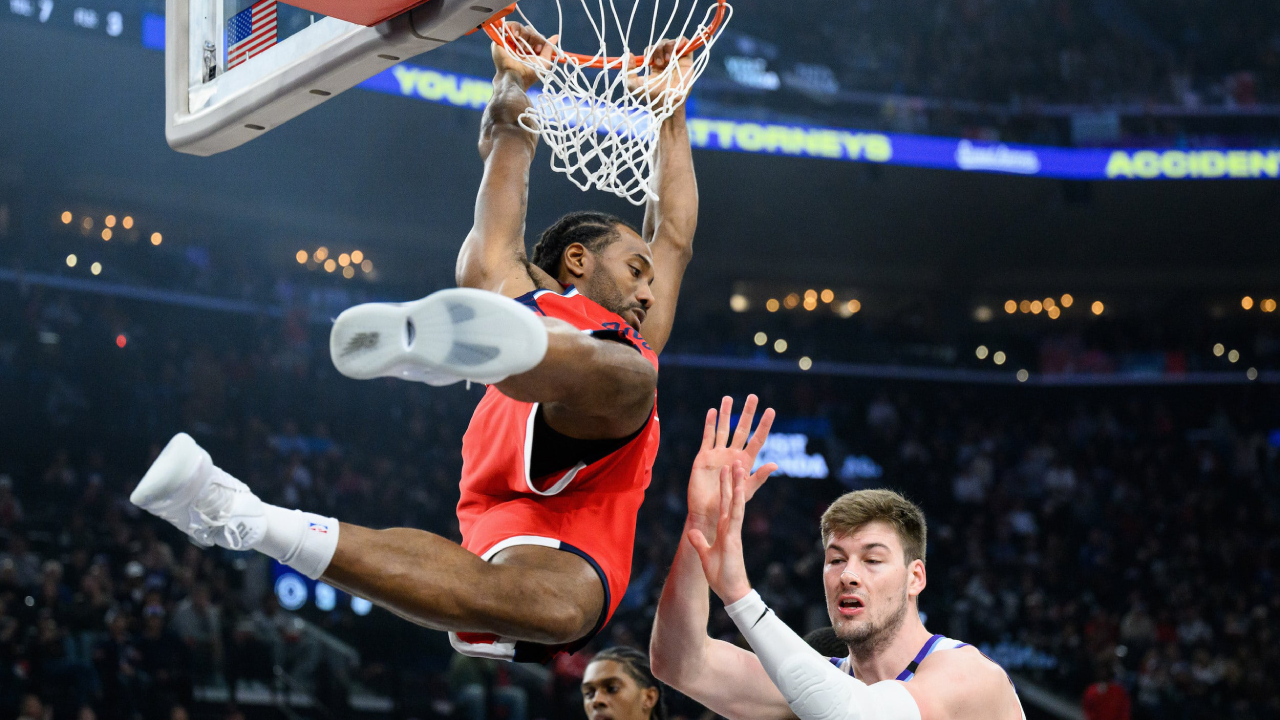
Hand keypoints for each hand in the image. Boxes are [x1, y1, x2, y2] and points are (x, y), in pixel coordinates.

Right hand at [491, 21, 558, 90]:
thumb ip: (549, 49)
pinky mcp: (500, 38)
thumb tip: (556, 37)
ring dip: (523, 34)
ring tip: (520, 46)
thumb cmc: (529, 73)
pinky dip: (513, 27)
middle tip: (527, 50)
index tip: (537, 49)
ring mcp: (510, 41)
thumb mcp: (544, 62)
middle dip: (531, 37)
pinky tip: (515, 35)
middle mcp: (519, 44)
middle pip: (528, 30)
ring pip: (520, 27)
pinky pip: (508, 25)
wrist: (514, 77)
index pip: (536, 35)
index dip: (538, 39)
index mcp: (529, 49)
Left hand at [624, 37, 695, 103]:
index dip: (649, 51)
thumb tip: (628, 55)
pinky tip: (676, 48)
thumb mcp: (633, 84)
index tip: (648, 62)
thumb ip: (628, 71)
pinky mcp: (687, 61)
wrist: (665, 103)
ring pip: (672, 42)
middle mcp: (667, 62)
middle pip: (662, 44)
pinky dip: (681, 41)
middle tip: (659, 63)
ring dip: (667, 47)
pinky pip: (686, 43)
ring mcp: (678, 60)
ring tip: (667, 61)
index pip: (652, 49)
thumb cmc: (650, 97)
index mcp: (656, 65)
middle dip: (658, 49)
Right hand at [687, 395, 776, 528]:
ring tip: (728, 398)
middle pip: (742, 429)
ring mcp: (718, 454)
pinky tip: (712, 412)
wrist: (707, 513)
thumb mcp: (746, 491)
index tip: (770, 411)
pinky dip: (710, 424)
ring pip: (723, 429)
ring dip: (726, 414)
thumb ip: (759, 477)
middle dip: (747, 413)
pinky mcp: (704, 457)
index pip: (757, 439)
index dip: (764, 425)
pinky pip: (708, 437)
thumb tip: (775, 464)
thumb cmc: (729, 506)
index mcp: (746, 461)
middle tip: (753, 397)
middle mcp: (733, 454)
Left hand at [688, 462, 752, 604]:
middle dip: (732, 480)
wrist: (731, 591)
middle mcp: (730, 526)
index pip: (723, 504)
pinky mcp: (734, 537)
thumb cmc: (721, 576)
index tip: (725, 472)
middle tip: (734, 461)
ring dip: (737, 484)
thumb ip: (699, 542)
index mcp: (724, 529)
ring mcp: (733, 530)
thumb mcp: (705, 555)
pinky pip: (736, 516)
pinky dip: (737, 501)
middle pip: (730, 498)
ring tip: (738, 466)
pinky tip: (739, 489)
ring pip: (736, 502)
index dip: (724, 488)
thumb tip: (691, 532)